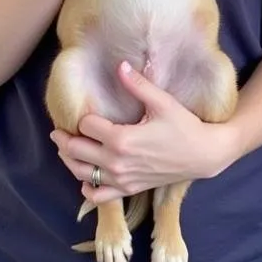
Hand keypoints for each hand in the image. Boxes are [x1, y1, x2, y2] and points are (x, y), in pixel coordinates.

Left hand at [50, 61, 236, 203]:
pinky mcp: (128, 189)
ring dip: (69, 161)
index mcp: (122, 139)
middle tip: (59, 131)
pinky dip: (87, 187)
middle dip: (65, 139)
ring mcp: (121, 179)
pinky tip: (88, 175)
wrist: (203, 154)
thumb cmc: (184, 126)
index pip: (86, 126)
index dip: (84, 117)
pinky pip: (97, 195)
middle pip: (76, 151)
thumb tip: (120, 65)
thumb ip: (138, 85)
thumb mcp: (163, 102)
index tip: (85, 112)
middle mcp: (116, 162)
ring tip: (67, 149)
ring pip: (81, 173)